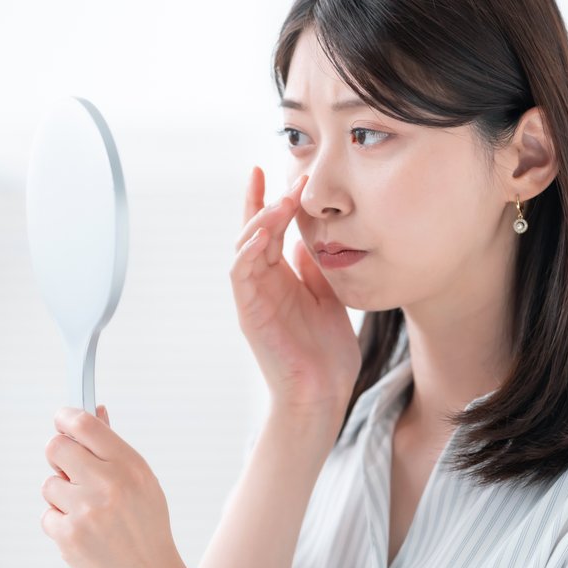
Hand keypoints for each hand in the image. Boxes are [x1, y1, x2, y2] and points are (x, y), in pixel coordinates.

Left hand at [39, 404, 189, 567]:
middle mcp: (109, 483)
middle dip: (57, 459)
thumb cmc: (147, 535)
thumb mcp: (143, 487)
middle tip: (69, 474)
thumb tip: (95, 411)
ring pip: (49, 485)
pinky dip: (60, 527)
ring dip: (61, 499)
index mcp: (131, 466)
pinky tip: (85, 540)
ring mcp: (87, 510)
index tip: (61, 421)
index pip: (85, 424)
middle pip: (55, 447)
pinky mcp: (70, 536)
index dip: (65, 418)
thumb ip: (114, 450)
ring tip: (88, 519)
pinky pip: (48, 516)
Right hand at [231, 168, 361, 416]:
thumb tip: (306, 238)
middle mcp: (263, 284)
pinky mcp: (249, 313)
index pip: (270, 232)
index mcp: (281, 279)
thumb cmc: (326, 354)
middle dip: (267, 201)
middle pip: (255, 231)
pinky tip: (261, 235)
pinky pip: (240, 275)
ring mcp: (254, 298)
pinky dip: (247, 252)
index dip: (272, 201)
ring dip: (260, 221)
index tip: (284, 172)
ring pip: (245, 247)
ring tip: (280, 201)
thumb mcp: (328, 298)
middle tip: (287, 177)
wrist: (322, 394)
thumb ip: (315, 268)